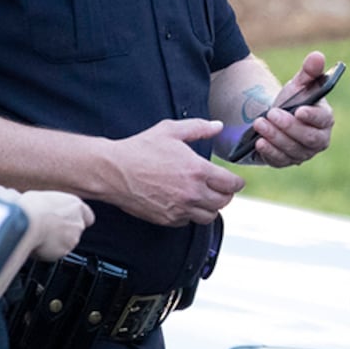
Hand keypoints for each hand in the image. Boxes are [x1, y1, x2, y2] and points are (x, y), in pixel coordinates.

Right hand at [20, 190, 93, 260]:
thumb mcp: (41, 197)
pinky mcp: (63, 252)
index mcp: (75, 206)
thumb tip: (39, 206)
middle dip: (64, 232)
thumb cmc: (30, 208)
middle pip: (76, 230)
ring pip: (66, 243)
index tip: (68, 221)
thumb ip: (49, 204)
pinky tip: (38, 244)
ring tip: (39, 236)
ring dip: (56, 242)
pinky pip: (56, 253)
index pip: (88, 217)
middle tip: (48, 229)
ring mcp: (73, 239)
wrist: (26, 224)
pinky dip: (49, 251)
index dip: (78, 220)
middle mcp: (78, 223)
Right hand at [105, 118, 242, 225]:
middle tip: (220, 187)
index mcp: (197, 171)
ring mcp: (180, 208)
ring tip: (204, 196)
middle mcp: (192, 193)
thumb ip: (198, 128)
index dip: (236, 182)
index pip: (232, 184)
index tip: (234, 179)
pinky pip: (189, 222)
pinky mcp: (167, 219)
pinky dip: (192, 214)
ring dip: (211, 206)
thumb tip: (217, 126)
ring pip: (210, 216)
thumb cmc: (140, 149)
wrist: (113, 171)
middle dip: (226, 194)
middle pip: (224, 202)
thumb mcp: (171, 130)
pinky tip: (185, 202)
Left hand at [244, 50, 335, 167]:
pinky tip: (258, 141)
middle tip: (271, 114)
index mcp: (325, 119)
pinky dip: (269, 151)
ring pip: (292, 150)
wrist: (275, 118)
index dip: (312, 116)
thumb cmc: (293, 100)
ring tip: (259, 123)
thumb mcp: (299, 84)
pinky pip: (280, 160)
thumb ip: (309, 71)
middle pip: (308, 138)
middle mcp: (319, 140)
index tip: (299, 110)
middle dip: (288, 126)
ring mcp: (303, 154)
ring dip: (275, 137)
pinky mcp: (287, 161)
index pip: (323, 120)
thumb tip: (318, 56)